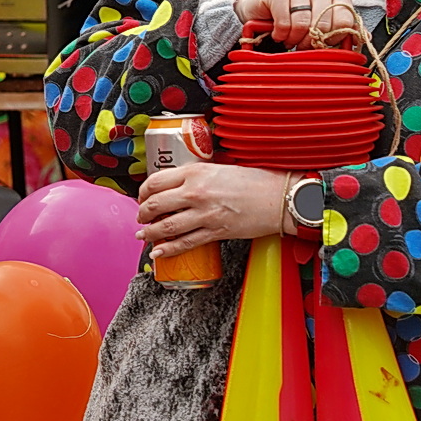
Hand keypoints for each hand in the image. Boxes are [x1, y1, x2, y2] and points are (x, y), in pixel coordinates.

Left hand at [137, 161, 289, 256]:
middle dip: (142, 213)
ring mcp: (204, 214)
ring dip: (149, 233)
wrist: (279, 198)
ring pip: (166, 226)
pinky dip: (168, 249)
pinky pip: (185, 243)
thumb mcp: (218, 168)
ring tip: (143, 235)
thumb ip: (195, 174)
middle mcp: (195, 192)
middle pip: (155, 204)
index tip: (142, 197)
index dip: (143, 192)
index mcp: (194, 172)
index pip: (155, 182)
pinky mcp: (215, 232)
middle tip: (141, 217)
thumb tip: (177, 182)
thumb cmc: (254, 180)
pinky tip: (158, 252)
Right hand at [234, 0, 355, 49]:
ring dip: (294, 39)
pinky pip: (284, 22)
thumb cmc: (296, 13)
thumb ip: (343, 27)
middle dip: (312, 41)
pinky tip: (279, 33)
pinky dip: (281, 34)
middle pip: (324, 23)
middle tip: (303, 45)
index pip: (345, 20)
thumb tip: (362, 38)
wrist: (263, 6)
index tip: (322, 42)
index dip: (333, 38)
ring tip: (290, 39)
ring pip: (303, 23)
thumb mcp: (323, 19)